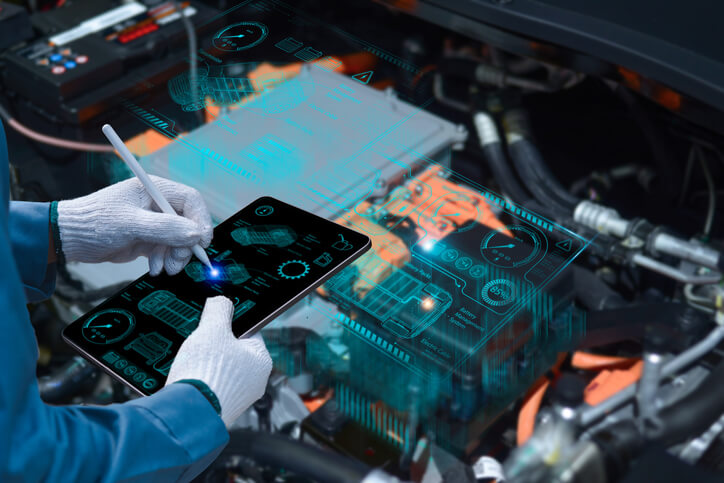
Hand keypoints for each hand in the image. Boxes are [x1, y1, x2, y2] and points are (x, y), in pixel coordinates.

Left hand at [57, 176, 211, 274]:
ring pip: (180, 239)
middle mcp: (157, 204)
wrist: (70, 238)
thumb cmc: (93, 221)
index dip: (201, 220)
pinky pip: (167, 250)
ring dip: (176, 256)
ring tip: (165, 269)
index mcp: (154, 190)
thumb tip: (195, 234)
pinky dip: (165, 260)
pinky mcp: (148, 238)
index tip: (202, 241)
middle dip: (186, 245)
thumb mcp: (131, 224)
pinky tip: (155, 268)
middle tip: (178, 261)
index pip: (191, 200)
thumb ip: (165, 228)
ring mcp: (154, 222)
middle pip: (188, 223)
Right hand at [165, 296, 272, 427]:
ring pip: (219, 369)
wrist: (187, 414)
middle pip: (232, 350)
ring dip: (203, 363)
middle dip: (213, 345)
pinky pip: (209, 386)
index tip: (215, 321)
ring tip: (191, 362)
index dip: (229, 323)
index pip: (250, 331)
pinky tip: (187, 378)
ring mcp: (237, 398)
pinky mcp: (219, 409)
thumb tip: (221, 301)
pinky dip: (198, 380)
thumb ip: (219, 309)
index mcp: (262, 360)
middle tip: (199, 343)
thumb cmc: (206, 373)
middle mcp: (254, 381)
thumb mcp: (212, 329)